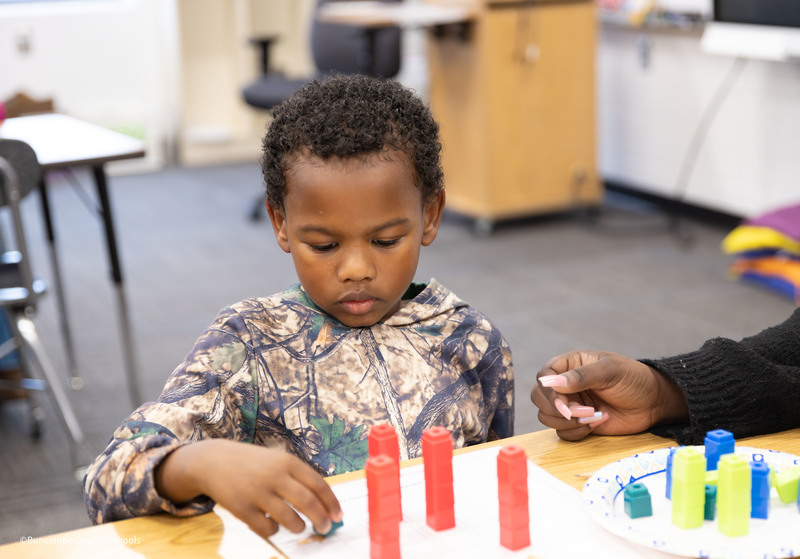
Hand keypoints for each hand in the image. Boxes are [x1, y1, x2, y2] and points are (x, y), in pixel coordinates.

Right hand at [155, 440, 341, 540]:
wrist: (213, 461)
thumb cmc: (254, 464)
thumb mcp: (277, 461)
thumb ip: (299, 478)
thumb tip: (325, 504)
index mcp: (287, 461)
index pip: (318, 484)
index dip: (332, 502)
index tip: (339, 515)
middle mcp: (274, 476)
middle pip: (308, 503)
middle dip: (322, 519)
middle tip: (326, 528)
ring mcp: (257, 493)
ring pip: (290, 520)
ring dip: (299, 527)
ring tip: (299, 526)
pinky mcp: (242, 509)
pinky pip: (268, 529)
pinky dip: (275, 531)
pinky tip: (272, 524)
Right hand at [530, 350, 687, 440]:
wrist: (654, 403)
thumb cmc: (633, 379)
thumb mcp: (609, 371)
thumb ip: (580, 376)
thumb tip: (549, 382)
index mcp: (569, 365)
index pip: (543, 376)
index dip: (548, 391)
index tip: (564, 403)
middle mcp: (565, 385)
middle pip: (539, 399)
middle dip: (558, 409)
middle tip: (584, 411)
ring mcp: (571, 405)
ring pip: (547, 418)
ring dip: (569, 422)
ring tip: (594, 416)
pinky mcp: (578, 424)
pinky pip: (563, 433)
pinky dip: (577, 432)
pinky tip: (598, 423)